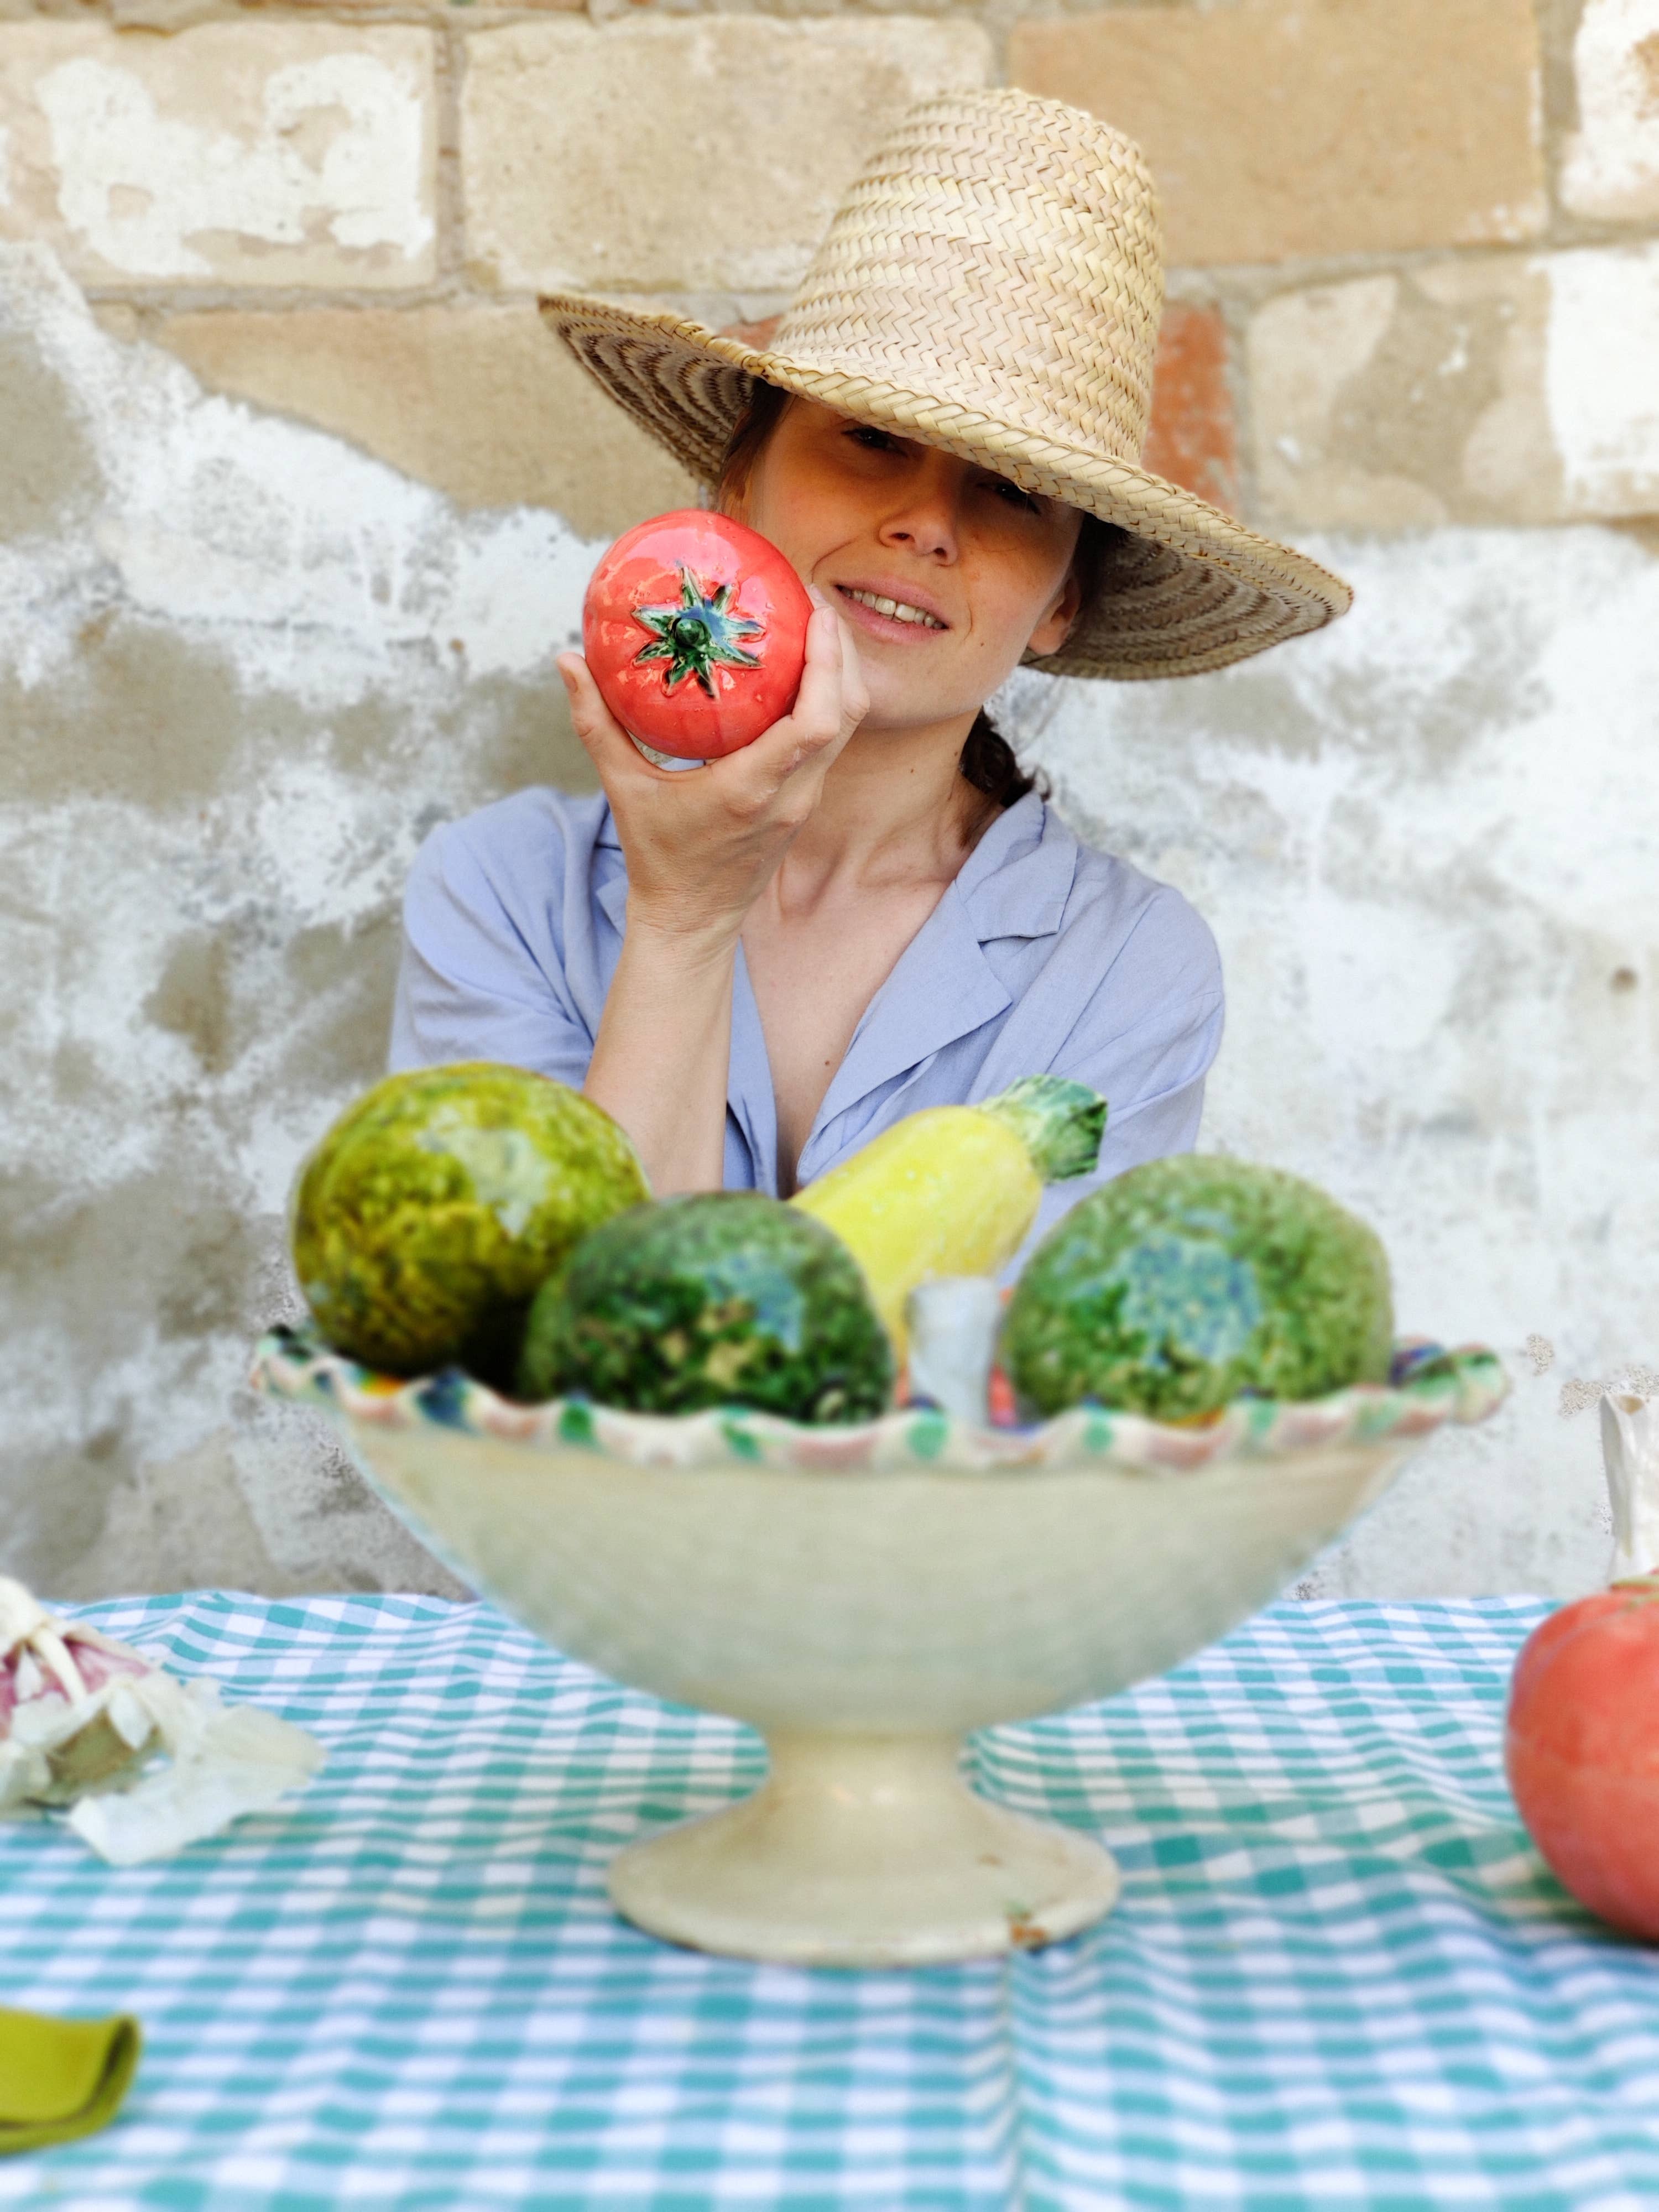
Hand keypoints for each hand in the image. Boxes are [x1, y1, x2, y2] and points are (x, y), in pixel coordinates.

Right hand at [557, 590, 866, 950]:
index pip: (815, 723)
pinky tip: (803, 671)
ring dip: (842, 675)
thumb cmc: (657, 858)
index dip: (828, 663)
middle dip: (842, 652)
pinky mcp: (806, 805)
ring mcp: (805, 802)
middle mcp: (791, 795)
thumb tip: (566, 659)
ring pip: (848, 728)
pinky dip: (829, 701)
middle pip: (848, 713)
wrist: (692, 921)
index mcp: (751, 788)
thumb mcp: (622, 788)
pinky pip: (832, 743)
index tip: (814, 615)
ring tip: (813, 627)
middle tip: (812, 603)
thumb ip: (595, 722)